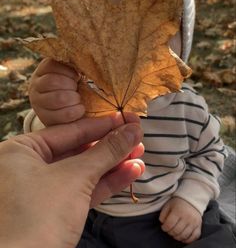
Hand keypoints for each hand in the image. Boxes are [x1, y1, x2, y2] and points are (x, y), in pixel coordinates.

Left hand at [0, 112, 143, 247]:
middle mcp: (27, 168)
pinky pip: (83, 190)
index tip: (124, 119)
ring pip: (83, 172)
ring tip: (139, 156)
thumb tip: (131, 130)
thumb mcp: (75, 177)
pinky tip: (130, 173)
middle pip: (78, 150)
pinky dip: (106, 183)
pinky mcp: (54, 212)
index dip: (101, 125)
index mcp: (21, 151)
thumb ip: (106, 151)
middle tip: (136, 138)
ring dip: (113, 165)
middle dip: (111, 147)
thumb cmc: (38, 218)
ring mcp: (41, 191)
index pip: (69, 131)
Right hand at [29, 58, 84, 126]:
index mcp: (42, 70)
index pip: (51, 65)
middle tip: (77, 88)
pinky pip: (63, 115)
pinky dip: (76, 111)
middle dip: (70, 85)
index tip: (77, 76)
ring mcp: (38, 102)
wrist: (61, 109)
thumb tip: (87, 63)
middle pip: (52, 81)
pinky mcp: (45, 118)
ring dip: (73, 98)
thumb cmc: (68, 86)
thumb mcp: (67, 74)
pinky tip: (80, 109)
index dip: (68, 71)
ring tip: (78, 98)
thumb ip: (72, 66)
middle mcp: (36, 85)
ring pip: (58, 98)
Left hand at [159, 197, 201, 243]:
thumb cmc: (178, 202)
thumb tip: (162, 223)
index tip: (164, 227)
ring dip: (177, 237)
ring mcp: (194, 222)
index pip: (169, 224)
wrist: (191, 199)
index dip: (164, 228)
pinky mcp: (199, 226)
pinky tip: (183, 237)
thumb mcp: (168, 205)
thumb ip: (163, 214)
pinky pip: (194, 237)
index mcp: (178, 211)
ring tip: (175, 233)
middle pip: (176, 231)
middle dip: (170, 232)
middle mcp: (187, 217)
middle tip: (169, 230)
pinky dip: (188, 239)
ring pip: (184, 235)